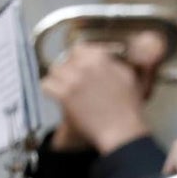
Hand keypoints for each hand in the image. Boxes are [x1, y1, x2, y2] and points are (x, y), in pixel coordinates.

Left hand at [43, 32, 165, 153]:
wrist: (120, 129)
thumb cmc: (128, 107)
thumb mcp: (130, 78)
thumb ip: (117, 63)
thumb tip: (110, 57)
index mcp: (100, 58)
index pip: (80, 48)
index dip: (80, 58)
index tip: (82, 66)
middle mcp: (84, 65)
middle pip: (66, 59)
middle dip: (69, 68)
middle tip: (75, 80)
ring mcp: (72, 80)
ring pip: (54, 71)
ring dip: (59, 79)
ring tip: (66, 88)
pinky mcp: (63, 95)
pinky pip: (46, 85)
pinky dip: (50, 91)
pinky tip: (58, 96)